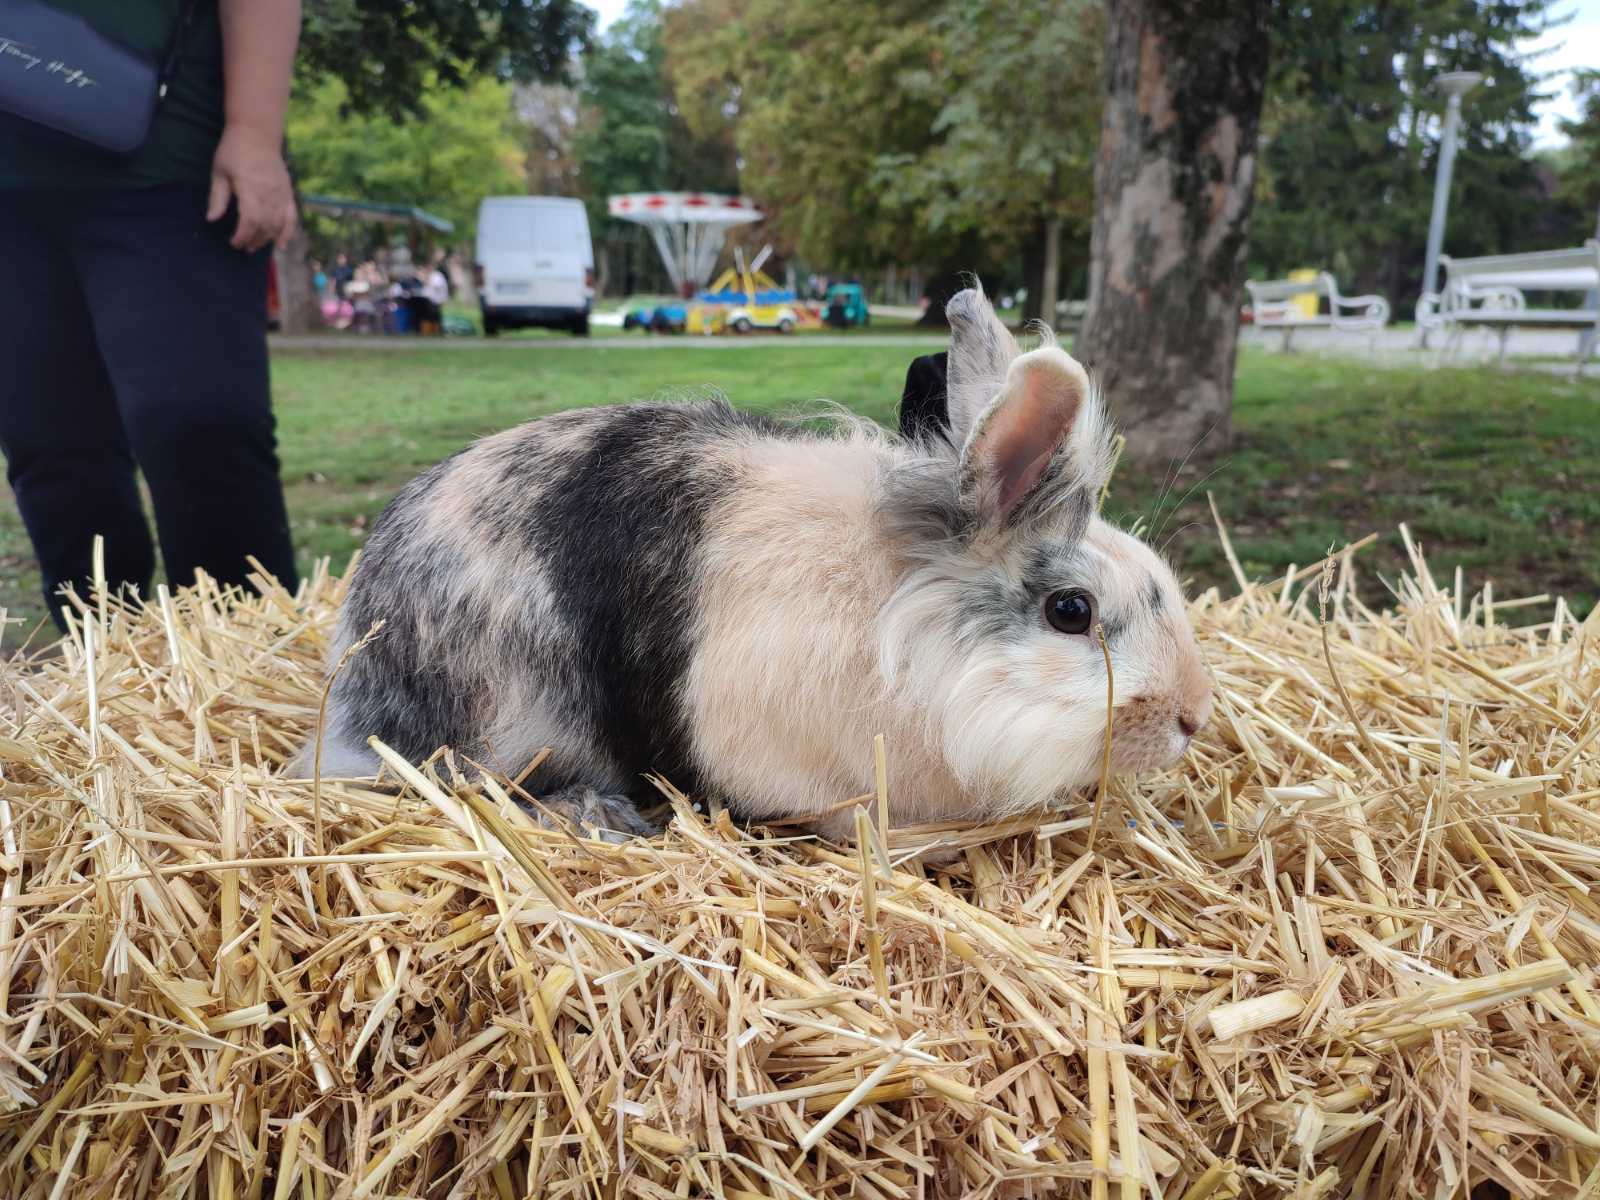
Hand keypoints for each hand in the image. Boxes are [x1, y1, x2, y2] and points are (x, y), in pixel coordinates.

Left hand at [206, 124, 296, 251]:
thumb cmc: (234, 150)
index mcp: (250, 187)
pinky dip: (288, 232)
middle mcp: (269, 192)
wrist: (257, 133)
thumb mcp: (219, 172)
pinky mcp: (288, 192)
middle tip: (243, 247)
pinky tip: (281, 245)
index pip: (250, 220)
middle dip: (254, 240)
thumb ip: (217, 198)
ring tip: (256, 246)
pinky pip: (291, 217)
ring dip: (267, 238)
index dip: (243, 236)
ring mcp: (281, 193)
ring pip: (278, 224)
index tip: (234, 242)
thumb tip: (211, 220)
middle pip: (265, 225)